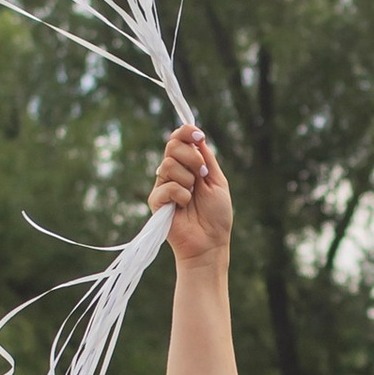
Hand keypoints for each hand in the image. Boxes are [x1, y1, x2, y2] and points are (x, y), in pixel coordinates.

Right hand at [149, 121, 231, 268]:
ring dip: (188, 179)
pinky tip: (185, 206)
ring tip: (193, 196)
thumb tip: (198, 137)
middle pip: (172, 146)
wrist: (210, 242)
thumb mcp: (217, 181)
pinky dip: (181, 195)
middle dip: (191, 157)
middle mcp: (172, 173)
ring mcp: (163, 187)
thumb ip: (206, 159)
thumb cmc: (216, 215)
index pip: (178, 140)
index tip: (198, 135)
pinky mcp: (156, 202)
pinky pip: (167, 186)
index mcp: (187, 166)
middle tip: (201, 175)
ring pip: (168, 164)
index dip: (186, 132)